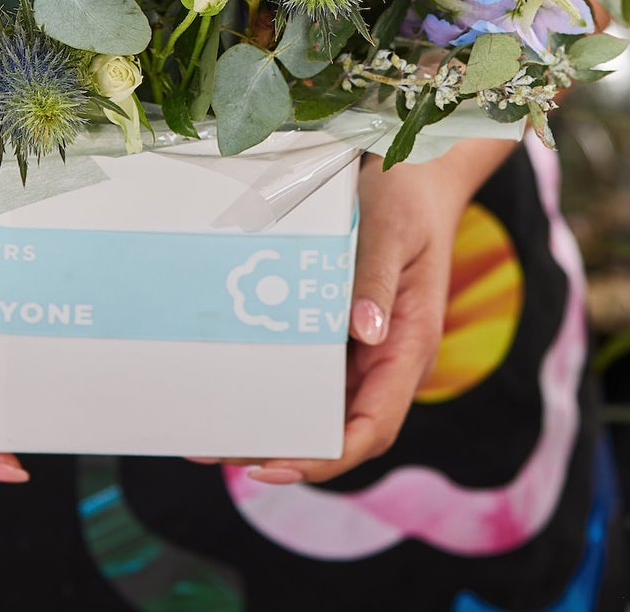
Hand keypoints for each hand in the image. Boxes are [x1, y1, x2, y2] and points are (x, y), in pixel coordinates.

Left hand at [246, 152, 467, 484]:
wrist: (419, 166)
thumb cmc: (410, 194)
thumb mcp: (394, 228)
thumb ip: (378, 280)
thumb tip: (365, 333)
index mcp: (411, 345)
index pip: (373, 427)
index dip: (326, 457)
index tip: (274, 464)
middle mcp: (388, 355)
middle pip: (339, 426)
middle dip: (282, 447)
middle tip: (214, 447)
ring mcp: (367, 343)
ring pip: (321, 400)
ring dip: (273, 417)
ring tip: (210, 426)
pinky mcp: (344, 324)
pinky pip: (312, 364)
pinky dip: (276, 378)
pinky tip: (234, 375)